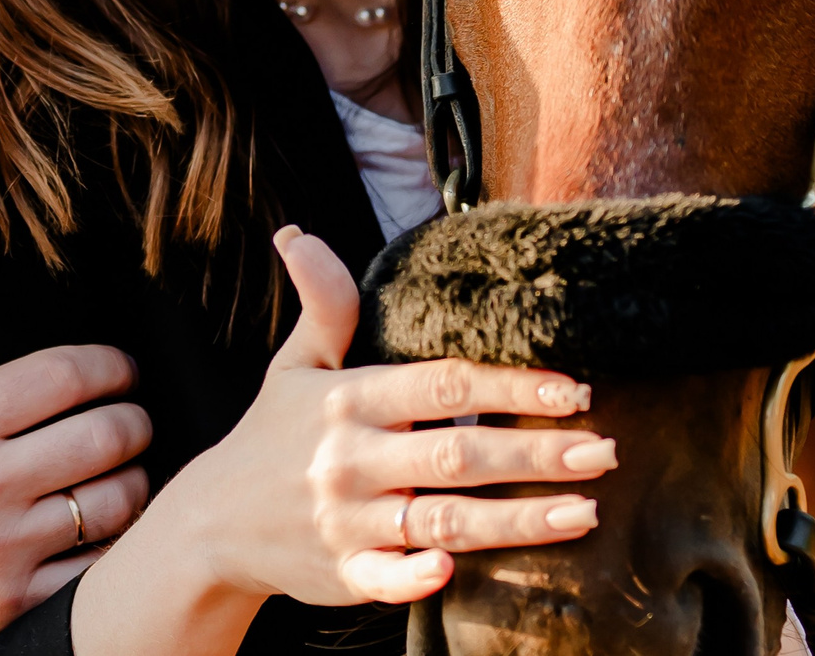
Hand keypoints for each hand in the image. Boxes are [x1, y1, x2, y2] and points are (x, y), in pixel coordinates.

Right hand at [0, 256, 153, 655]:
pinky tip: (111, 532)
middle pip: (103, 435)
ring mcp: (2, 548)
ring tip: (129, 471)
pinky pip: (92, 571)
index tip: (121, 368)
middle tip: (136, 418)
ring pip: (111, 503)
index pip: (62, 376)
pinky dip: (115, 548)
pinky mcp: (11, 603)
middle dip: (136, 420)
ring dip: (135, 482)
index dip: (109, 365)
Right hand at [68, 227, 615, 655]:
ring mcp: (346, 520)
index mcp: (346, 400)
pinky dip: (417, 577)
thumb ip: (322, 307)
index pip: (441, 385)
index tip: (572, 388)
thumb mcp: (292, 366)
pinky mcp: (343, 574)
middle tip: (602, 449)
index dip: (509, 386)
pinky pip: (385, 579)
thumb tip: (300, 236)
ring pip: (441, 521)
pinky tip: (459, 573)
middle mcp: (350, 459)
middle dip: (534, 452)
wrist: (212, 524)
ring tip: (584, 512)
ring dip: (516, 519)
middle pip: (455, 455)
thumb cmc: (272, 438)